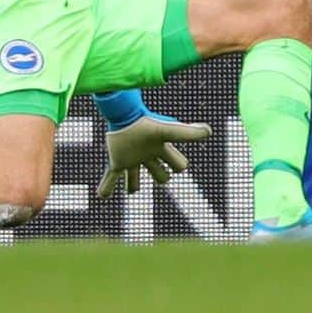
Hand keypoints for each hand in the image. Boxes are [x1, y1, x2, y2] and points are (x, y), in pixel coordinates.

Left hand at [97, 112, 212, 197]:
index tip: (180, 166)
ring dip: (132, 185)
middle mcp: (148, 156)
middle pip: (159, 172)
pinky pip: (111, 178)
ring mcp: (132, 159)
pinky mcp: (116, 161)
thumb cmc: (149, 124)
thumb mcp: (170, 131)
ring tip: (132, 189)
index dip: (180, 166)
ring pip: (133, 177)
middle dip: (162, 176)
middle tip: (162, 177)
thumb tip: (209, 132)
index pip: (177, 163)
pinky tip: (102, 196)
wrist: (125, 116)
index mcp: (162, 149)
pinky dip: (106, 187)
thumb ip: (189, 133)